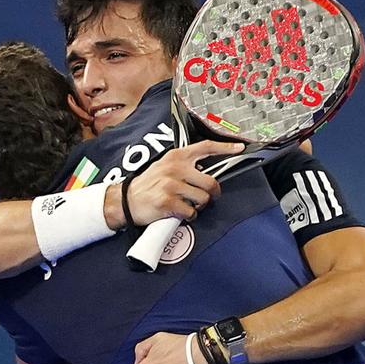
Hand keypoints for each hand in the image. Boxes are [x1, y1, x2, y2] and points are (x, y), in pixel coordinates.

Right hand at [123, 141, 241, 226]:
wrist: (126, 200)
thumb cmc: (148, 185)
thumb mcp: (164, 166)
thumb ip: (184, 165)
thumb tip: (206, 172)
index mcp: (176, 157)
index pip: (205, 147)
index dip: (225, 147)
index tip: (239, 148)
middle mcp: (175, 169)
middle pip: (210, 182)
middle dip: (212, 194)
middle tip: (208, 198)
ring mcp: (171, 186)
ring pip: (203, 200)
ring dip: (199, 206)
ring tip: (188, 205)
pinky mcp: (168, 203)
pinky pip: (191, 212)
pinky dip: (189, 216)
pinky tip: (180, 213)